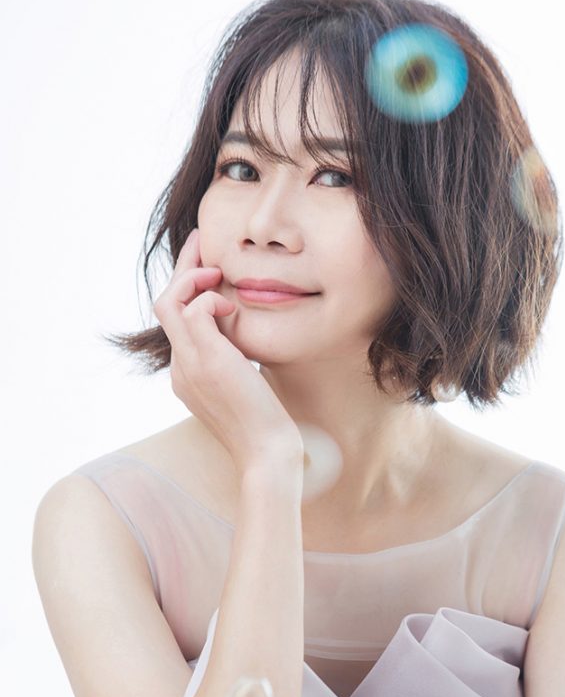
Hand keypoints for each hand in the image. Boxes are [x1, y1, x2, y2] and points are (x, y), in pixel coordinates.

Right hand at [153, 228, 303, 474]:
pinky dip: (211, 299)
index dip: (189, 292)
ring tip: (216, 268)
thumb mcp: (247, 388)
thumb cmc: (266, 427)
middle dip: (183, 270)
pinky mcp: (206, 360)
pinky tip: (233, 305)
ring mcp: (188, 365)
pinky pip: (193, 310)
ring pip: (169, 303)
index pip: (177, 322)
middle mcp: (180, 369)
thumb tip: (246, 342)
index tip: (207, 269)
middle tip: (202, 243)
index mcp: (187, 375)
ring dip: (191, 277)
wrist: (267, 454)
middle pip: (166, 306)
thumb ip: (238, 364)